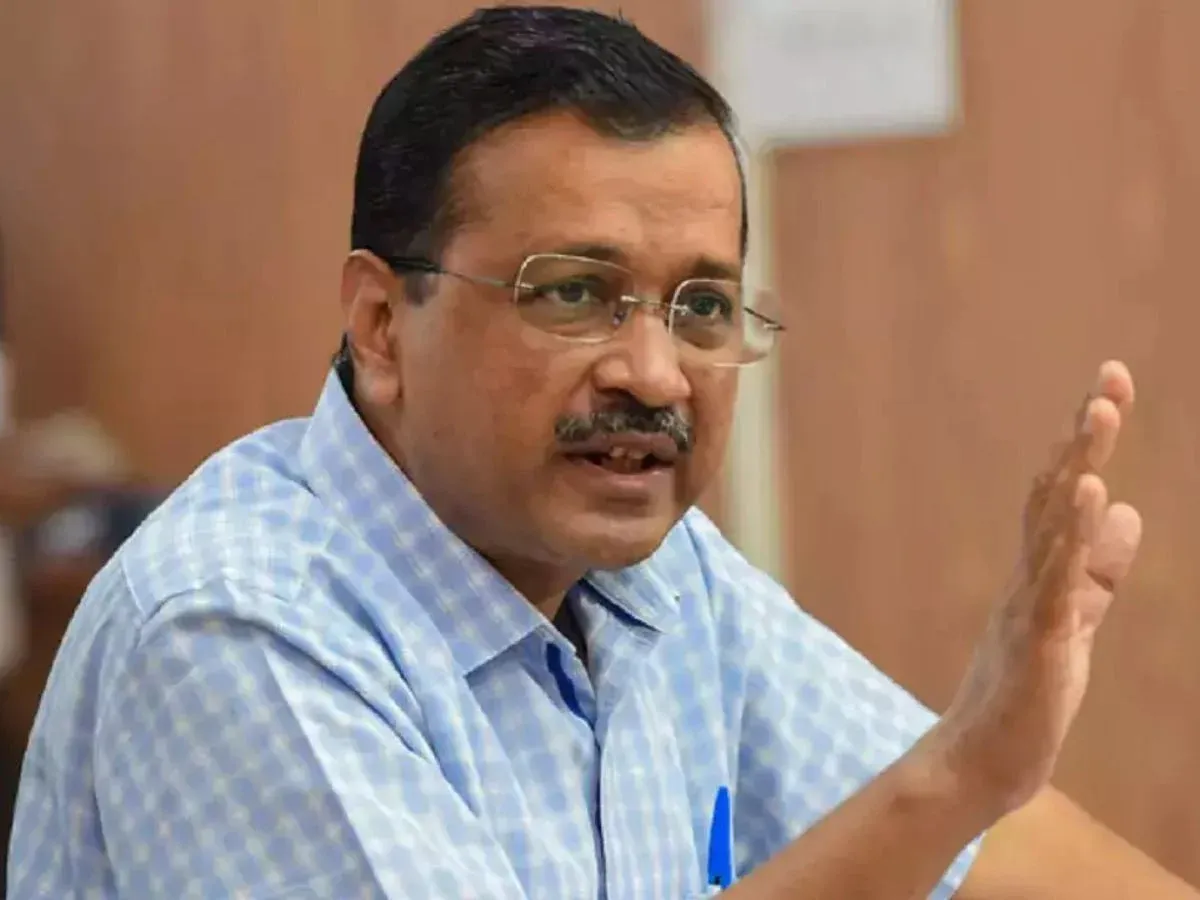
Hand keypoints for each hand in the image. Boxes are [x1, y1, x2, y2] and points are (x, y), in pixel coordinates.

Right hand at [927, 360, 1142, 820]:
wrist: (984, 761)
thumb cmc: (1026, 695)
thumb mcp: (1077, 620)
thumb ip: (1098, 569)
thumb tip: (1127, 509)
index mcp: (1038, 571)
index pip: (1062, 494)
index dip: (1086, 444)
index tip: (1109, 389)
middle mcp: (1027, 574)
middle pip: (1051, 492)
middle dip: (1083, 435)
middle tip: (1109, 379)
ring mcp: (1028, 602)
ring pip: (1050, 523)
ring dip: (1076, 465)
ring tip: (1100, 414)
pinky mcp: (1036, 638)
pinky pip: (1055, 578)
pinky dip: (1069, 532)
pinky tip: (1088, 493)